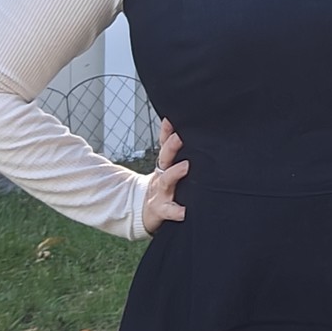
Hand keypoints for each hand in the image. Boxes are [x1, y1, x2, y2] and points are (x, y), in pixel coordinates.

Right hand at [141, 116, 188, 230]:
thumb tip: (182, 129)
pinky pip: (170, 211)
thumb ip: (174, 152)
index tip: (171, 119)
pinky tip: (184, 211)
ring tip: (186, 166)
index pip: (165, 144)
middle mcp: (162, 176)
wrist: (145, 211)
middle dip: (171, 146)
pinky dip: (176, 211)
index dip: (166, 131)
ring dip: (175, 173)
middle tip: (180, 136)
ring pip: (166, 181)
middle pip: (165, 158)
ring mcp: (161, 192)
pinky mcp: (161, 210)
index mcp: (165, 165)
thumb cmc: (164, 187)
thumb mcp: (166, 168)